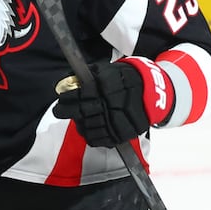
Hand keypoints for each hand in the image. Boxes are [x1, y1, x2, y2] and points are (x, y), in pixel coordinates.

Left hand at [52, 60, 172, 146]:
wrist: (152, 93)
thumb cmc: (125, 78)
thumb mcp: (108, 70)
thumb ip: (88, 75)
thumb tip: (67, 81)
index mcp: (107, 87)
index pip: (80, 95)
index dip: (67, 98)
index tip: (60, 98)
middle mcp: (112, 104)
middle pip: (82, 112)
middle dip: (65, 111)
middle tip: (58, 111)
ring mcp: (117, 121)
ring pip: (89, 127)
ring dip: (78, 123)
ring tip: (76, 119)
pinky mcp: (122, 134)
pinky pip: (99, 139)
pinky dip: (90, 136)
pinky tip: (87, 129)